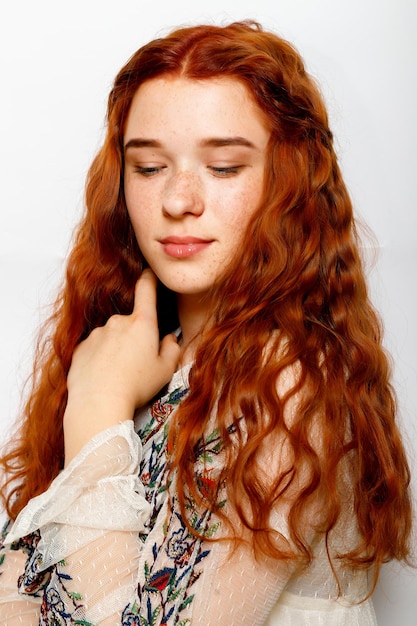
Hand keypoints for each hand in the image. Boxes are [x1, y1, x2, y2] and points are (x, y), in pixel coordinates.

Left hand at [63, 269, 179, 462]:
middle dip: (135, 337)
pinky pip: (95, 349)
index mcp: (142, 323)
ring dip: (117, 349)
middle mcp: (118, 322)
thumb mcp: (166, 370)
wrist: (98, 403)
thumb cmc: (136, 386)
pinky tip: (104, 378)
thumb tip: (169, 339)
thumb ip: (173, 350)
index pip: (146, 289)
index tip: (150, 274)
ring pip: (112, 337)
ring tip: (120, 376)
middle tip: (140, 364)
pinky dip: (100, 359)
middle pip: (131, 323)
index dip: (150, 279)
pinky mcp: (80, 347)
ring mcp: (97, 334)